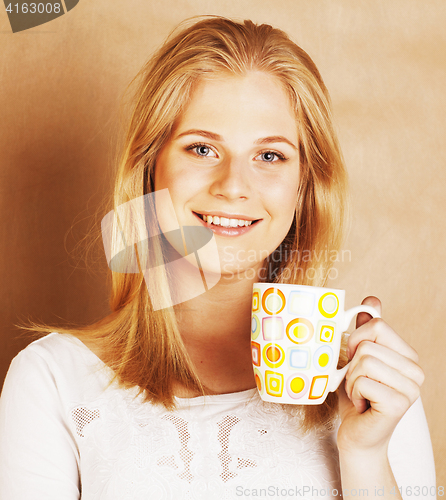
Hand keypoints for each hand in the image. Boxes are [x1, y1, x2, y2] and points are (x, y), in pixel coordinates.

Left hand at [336, 296, 424, 456]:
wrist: (358, 435)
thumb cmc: (357, 396)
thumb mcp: (357, 358)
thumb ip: (367, 331)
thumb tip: (372, 300)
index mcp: (407, 356)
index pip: (376, 324)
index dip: (355, 339)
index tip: (355, 359)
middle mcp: (415, 370)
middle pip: (367, 344)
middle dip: (351, 364)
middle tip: (357, 382)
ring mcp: (411, 388)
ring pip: (364, 361)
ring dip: (351, 380)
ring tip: (360, 393)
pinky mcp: (399, 404)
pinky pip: (361, 381)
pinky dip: (353, 392)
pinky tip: (362, 404)